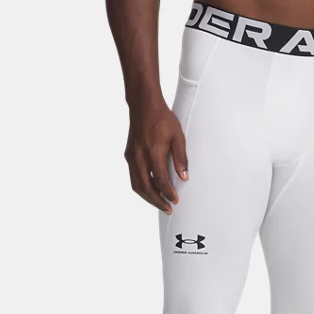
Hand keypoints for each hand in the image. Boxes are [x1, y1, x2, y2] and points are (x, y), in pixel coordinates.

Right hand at [124, 98, 187, 213]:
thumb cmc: (162, 118)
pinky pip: (134, 177)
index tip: (175, 201)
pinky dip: (142, 188)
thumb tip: (184, 178)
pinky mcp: (129, 155)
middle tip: (168, 209)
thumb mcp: (178, 136)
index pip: (161, 181)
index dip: (168, 193)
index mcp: (153, 152)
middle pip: (146, 188)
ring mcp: (132, 157)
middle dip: (157, 201)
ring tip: (160, 204)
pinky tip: (151, 191)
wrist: (143, 104)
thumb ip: (181, 158)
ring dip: (148, 197)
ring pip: (137, 185)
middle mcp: (139, 157)